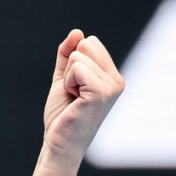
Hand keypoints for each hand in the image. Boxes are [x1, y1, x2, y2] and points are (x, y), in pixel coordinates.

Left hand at [41, 29, 124, 167]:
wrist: (59, 143)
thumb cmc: (62, 115)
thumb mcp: (63, 78)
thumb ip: (67, 54)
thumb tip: (77, 32)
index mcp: (112, 76)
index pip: (89, 43)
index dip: (72, 62)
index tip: (74, 86)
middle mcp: (117, 80)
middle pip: (84, 46)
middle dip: (69, 68)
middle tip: (72, 93)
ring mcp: (111, 87)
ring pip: (77, 57)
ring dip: (67, 79)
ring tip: (74, 99)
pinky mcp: (101, 93)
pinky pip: (77, 68)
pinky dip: (67, 82)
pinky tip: (74, 100)